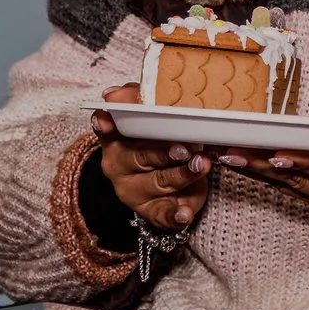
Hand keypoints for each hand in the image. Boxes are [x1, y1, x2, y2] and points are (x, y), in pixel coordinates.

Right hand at [93, 83, 210, 231]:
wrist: (171, 182)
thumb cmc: (160, 141)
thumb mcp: (152, 117)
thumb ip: (138, 101)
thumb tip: (112, 94)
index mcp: (116, 139)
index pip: (107, 130)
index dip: (106, 125)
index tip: (106, 121)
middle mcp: (121, 167)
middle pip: (142, 156)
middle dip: (165, 151)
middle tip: (187, 146)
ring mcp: (136, 192)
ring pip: (160, 182)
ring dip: (183, 174)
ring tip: (202, 164)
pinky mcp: (153, 212)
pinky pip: (163, 215)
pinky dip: (175, 215)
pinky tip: (184, 213)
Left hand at [216, 134, 308, 278]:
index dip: (304, 163)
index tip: (276, 154)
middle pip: (297, 179)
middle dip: (261, 165)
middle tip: (227, 150)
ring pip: (291, 187)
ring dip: (259, 171)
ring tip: (227, 155)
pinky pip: (298, 192)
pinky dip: (275, 179)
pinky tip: (255, 168)